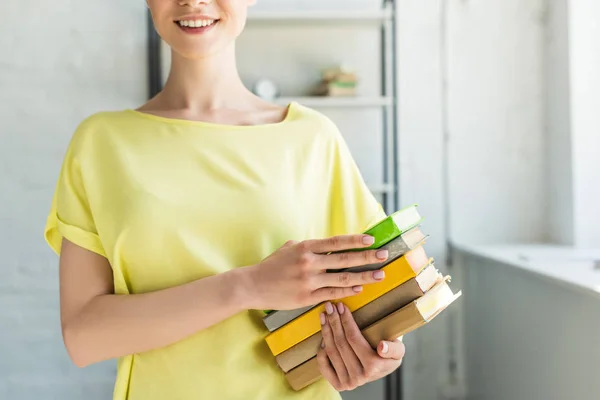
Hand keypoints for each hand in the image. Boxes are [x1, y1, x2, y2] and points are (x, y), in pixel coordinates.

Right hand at [242, 235, 388, 310]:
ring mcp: (309, 281)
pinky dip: (348, 290)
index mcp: (305, 247)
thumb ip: (307, 246)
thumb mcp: (288, 248)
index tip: (372, 239)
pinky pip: (333, 293)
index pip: (337, 242)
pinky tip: (360, 288)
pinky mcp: (307, 297)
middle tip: (384, 256)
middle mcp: (309, 262)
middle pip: (345, 260)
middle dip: (367, 258)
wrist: (253, 286)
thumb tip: (325, 245)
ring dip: (364, 277)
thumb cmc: (271, 266)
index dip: (356, 241)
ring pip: (343, 278)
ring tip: (380, 276)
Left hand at [317, 302, 404, 391]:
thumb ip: (393, 348)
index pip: (353, 338)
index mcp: (373, 367)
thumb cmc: (390, 353)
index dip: (346, 320)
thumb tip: (381, 347)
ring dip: (326, 331)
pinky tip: (324, 335)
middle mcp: (359, 377)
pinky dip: (321, 348)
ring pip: (331, 351)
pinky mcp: (338, 385)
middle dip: (333, 322)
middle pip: (340, 343)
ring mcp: (347, 382)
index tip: (341, 306)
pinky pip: (323, 364)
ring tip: (324, 316)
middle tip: (329, 306)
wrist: (383, 369)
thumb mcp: (398, 349)